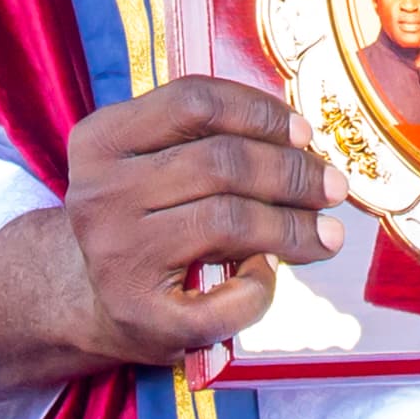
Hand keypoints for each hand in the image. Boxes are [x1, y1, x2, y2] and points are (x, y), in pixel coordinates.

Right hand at [0, 76, 344, 389]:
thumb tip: (302, 139)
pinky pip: (227, 297)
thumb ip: (207, 137)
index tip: (304, 131)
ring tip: (327, 234)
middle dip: (293, 172)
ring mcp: (118, 258)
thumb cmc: (141, 219)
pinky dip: (262, 287)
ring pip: (231, 220)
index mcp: (101, 141)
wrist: (87, 299)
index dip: (260, 111)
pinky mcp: (142, 317)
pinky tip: (268, 276)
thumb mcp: (150, 161)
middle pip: (222, 161)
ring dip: (293, 226)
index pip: (194, 101)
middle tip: (332, 186)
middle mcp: (101, 195)